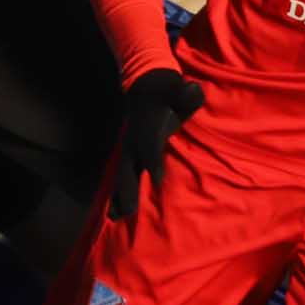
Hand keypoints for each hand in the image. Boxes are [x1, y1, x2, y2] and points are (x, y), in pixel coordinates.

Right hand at [106, 69, 205, 220]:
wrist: (147, 86)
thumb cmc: (169, 91)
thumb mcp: (179, 89)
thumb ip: (186, 93)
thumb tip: (192, 90)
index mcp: (148, 125)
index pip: (149, 145)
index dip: (152, 161)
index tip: (157, 179)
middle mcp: (134, 139)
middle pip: (129, 167)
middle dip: (129, 188)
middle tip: (130, 211)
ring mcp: (128, 148)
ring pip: (121, 175)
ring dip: (118, 196)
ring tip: (115, 218)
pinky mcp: (127, 154)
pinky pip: (119, 176)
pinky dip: (115, 194)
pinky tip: (112, 212)